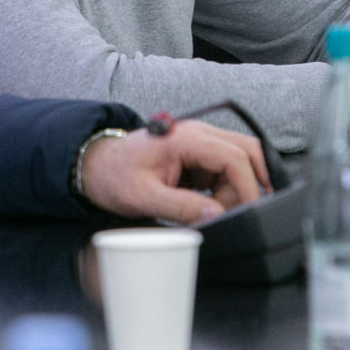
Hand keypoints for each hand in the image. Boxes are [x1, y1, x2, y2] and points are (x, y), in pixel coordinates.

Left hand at [77, 120, 268, 224]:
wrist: (98, 166)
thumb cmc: (116, 176)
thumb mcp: (144, 197)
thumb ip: (181, 207)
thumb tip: (216, 215)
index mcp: (186, 138)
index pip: (234, 156)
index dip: (248, 185)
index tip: (249, 212)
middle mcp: (198, 134)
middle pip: (246, 150)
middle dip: (251, 183)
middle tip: (244, 212)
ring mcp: (200, 143)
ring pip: (240, 160)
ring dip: (236, 188)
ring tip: (212, 212)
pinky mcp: (198, 155)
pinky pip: (226, 168)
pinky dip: (226, 188)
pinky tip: (210, 206)